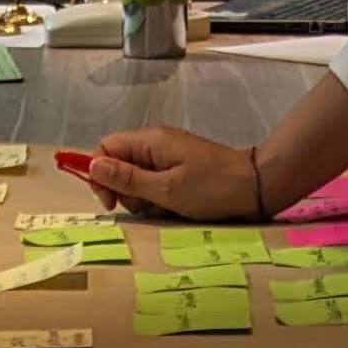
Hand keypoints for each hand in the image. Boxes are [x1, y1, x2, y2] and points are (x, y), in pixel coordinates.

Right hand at [84, 127, 260, 220]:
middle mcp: (155, 144)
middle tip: (150, 205)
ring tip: (167, 206)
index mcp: (149, 141)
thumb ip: (127, 179)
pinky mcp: (178, 170)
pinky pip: (155, 185)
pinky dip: (159, 199)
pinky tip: (176, 206)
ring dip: (144, 199)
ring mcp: (167, 157)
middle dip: (126, 191)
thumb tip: (92, 165)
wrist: (255, 187)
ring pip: (136, 180)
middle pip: (118, 166)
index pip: (105, 148)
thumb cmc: (212, 187)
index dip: (100, 174)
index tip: (110, 201)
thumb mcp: (166, 189)